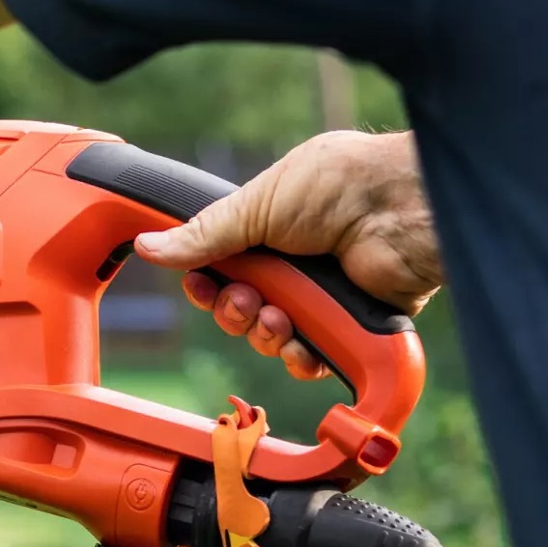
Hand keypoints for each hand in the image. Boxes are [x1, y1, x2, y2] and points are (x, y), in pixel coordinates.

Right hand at [133, 130, 442, 380]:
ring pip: (270, 339)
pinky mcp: (349, 327)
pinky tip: (303, 344)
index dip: (206, 283)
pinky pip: (310, 360)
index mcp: (268, 232)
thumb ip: (203, 234)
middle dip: (235, 311)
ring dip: (265, 334)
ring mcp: (321, 299)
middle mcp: (293, 267)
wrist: (400, 209)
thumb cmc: (338, 186)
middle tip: (248, 300)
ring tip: (279, 317)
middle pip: (240, 310)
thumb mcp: (257, 204)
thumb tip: (147, 244)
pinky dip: (300, 358)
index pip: (220, 270)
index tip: (200, 283)